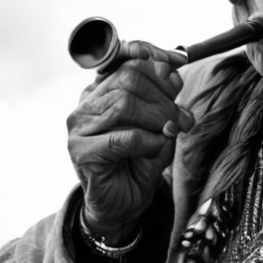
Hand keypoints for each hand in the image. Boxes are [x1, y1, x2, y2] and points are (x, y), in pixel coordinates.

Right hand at [67, 40, 192, 241]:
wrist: (121, 206)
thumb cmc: (139, 163)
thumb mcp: (159, 125)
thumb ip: (163, 97)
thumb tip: (173, 71)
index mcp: (102, 91)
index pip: (122, 57)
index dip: (152, 56)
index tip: (178, 62)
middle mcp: (86, 103)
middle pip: (128, 78)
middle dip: (163, 96)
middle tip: (183, 118)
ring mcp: (79, 127)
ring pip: (124, 104)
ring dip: (158, 118)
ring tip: (172, 133)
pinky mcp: (81, 151)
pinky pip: (123, 137)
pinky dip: (148, 142)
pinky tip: (155, 149)